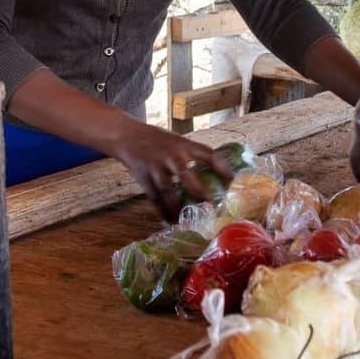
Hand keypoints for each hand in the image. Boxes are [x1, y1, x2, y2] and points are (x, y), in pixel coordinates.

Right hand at [111, 125, 232, 221]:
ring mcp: (156, 167)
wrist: (126, 135)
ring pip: (168, 192)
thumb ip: (191, 156)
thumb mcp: (176, 141)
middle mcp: (170, 155)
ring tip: (189, 222)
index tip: (233, 182)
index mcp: (183, 144)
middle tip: (211, 208)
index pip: (208, 154)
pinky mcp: (143, 178)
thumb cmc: (157, 140)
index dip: (222, 168)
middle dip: (199, 194)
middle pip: (186, 176)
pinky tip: (170, 222)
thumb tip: (214, 175)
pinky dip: (163, 212)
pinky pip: (155, 199)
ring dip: (178, 209)